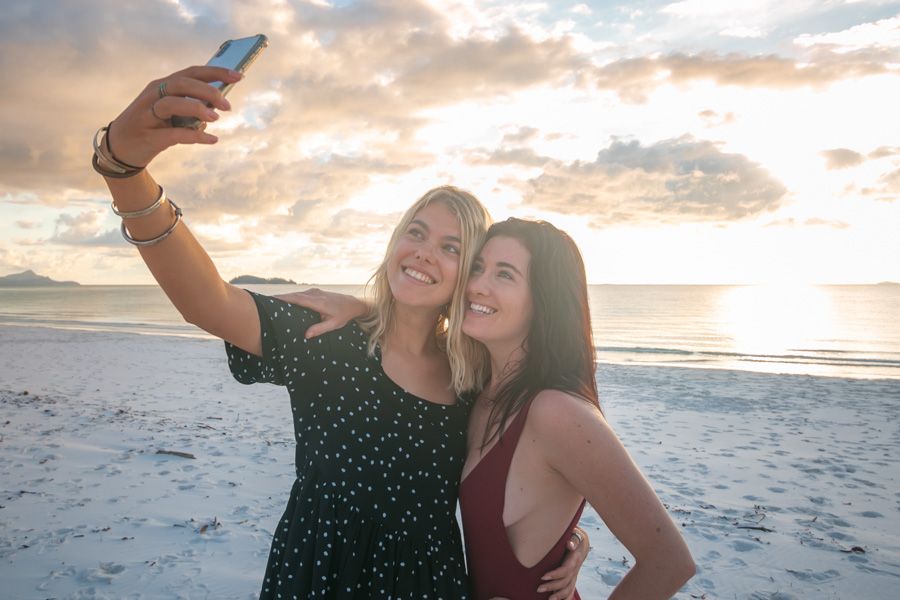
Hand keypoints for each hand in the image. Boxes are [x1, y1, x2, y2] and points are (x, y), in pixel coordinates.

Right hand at [105, 66, 241, 167]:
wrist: (121, 148)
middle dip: (208, 91)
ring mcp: (148, 115)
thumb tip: (217, 105)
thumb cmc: (152, 126)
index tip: (239, 76)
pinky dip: (195, 136)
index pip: (191, 72)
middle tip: (227, 105)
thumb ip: (190, 105)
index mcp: (162, 85)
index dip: (215, 72)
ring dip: (197, 108)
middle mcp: (153, 95)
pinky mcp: (149, 137)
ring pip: (172, 103)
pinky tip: (212, 139)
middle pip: (182, 84)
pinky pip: (174, 134)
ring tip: (215, 118)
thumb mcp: (170, 111)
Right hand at [274, 288, 368, 337]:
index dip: (285, 298)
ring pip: (297, 293)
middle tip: (266, 301)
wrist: (352, 304)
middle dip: (280, 297)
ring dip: (285, 296)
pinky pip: (301, 294)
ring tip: (271, 301)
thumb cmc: (343, 315)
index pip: (298, 299)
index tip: (273, 299)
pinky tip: (284, 301)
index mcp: (318, 302)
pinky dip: (292, 296)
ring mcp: (315, 292)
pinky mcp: (315, 292)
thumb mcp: (333, 325)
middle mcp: (315, 295)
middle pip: (294, 295)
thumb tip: (306, 335)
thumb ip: (320, 329)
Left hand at [537, 526, 589, 598]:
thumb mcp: (575, 534)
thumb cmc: (575, 537)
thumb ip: (573, 538)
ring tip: (548, 599)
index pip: (565, 571)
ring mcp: (574, 575)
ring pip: (568, 589)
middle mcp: (575, 570)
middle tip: (538, 589)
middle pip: (564, 582)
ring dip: (558, 595)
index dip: (555, 575)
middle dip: (552, 587)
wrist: (582, 544)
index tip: (542, 577)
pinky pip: (570, 591)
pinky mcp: (572, 578)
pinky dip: (565, 597)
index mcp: (574, 560)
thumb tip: (570, 544)